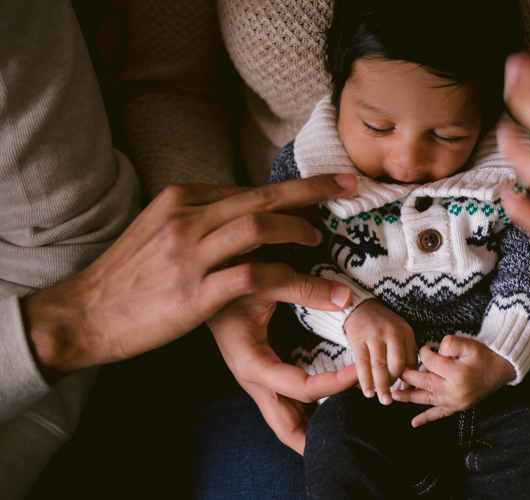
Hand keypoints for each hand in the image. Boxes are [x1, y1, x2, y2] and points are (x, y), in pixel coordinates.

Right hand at [21, 174, 357, 381]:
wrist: (83, 314)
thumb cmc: (126, 277)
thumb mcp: (157, 232)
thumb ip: (198, 218)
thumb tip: (242, 213)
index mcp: (179, 199)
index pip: (245, 189)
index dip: (288, 193)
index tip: (318, 195)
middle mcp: (186, 218)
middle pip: (261, 197)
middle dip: (310, 190)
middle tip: (346, 187)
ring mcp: (190, 254)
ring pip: (261, 229)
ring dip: (300, 231)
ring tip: (322, 241)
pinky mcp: (195, 293)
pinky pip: (255, 277)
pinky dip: (293, 281)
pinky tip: (317, 290)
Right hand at [208, 286, 359, 454]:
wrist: (204, 284)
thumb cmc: (229, 282)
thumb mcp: (265, 280)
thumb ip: (305, 289)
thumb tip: (346, 297)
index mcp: (252, 364)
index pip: (301, 388)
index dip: (333, 385)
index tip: (358, 374)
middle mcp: (255, 379)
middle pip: (285, 426)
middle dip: (314, 441)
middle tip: (348, 448)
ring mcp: (259, 378)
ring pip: (285, 417)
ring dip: (312, 427)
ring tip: (345, 435)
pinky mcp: (264, 371)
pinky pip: (287, 400)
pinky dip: (308, 409)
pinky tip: (329, 409)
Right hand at [344, 299, 418, 404]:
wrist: (360, 307)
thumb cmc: (383, 325)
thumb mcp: (399, 333)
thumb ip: (405, 354)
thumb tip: (409, 384)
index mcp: (406, 332)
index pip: (411, 360)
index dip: (409, 379)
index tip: (406, 392)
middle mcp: (392, 332)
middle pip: (396, 364)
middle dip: (394, 384)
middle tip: (391, 398)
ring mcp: (375, 335)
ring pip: (379, 366)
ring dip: (381, 385)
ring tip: (382, 400)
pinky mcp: (359, 339)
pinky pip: (363, 363)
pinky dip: (365, 380)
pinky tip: (367, 391)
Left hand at [392, 335, 515, 426]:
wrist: (501, 369)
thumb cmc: (483, 355)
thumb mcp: (468, 343)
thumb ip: (450, 343)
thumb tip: (434, 351)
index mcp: (457, 374)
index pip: (430, 362)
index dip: (424, 352)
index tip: (424, 347)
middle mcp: (455, 391)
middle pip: (425, 382)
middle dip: (407, 376)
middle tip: (393, 372)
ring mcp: (456, 402)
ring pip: (428, 400)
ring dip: (410, 398)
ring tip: (394, 396)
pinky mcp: (458, 407)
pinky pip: (440, 414)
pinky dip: (427, 419)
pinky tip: (414, 423)